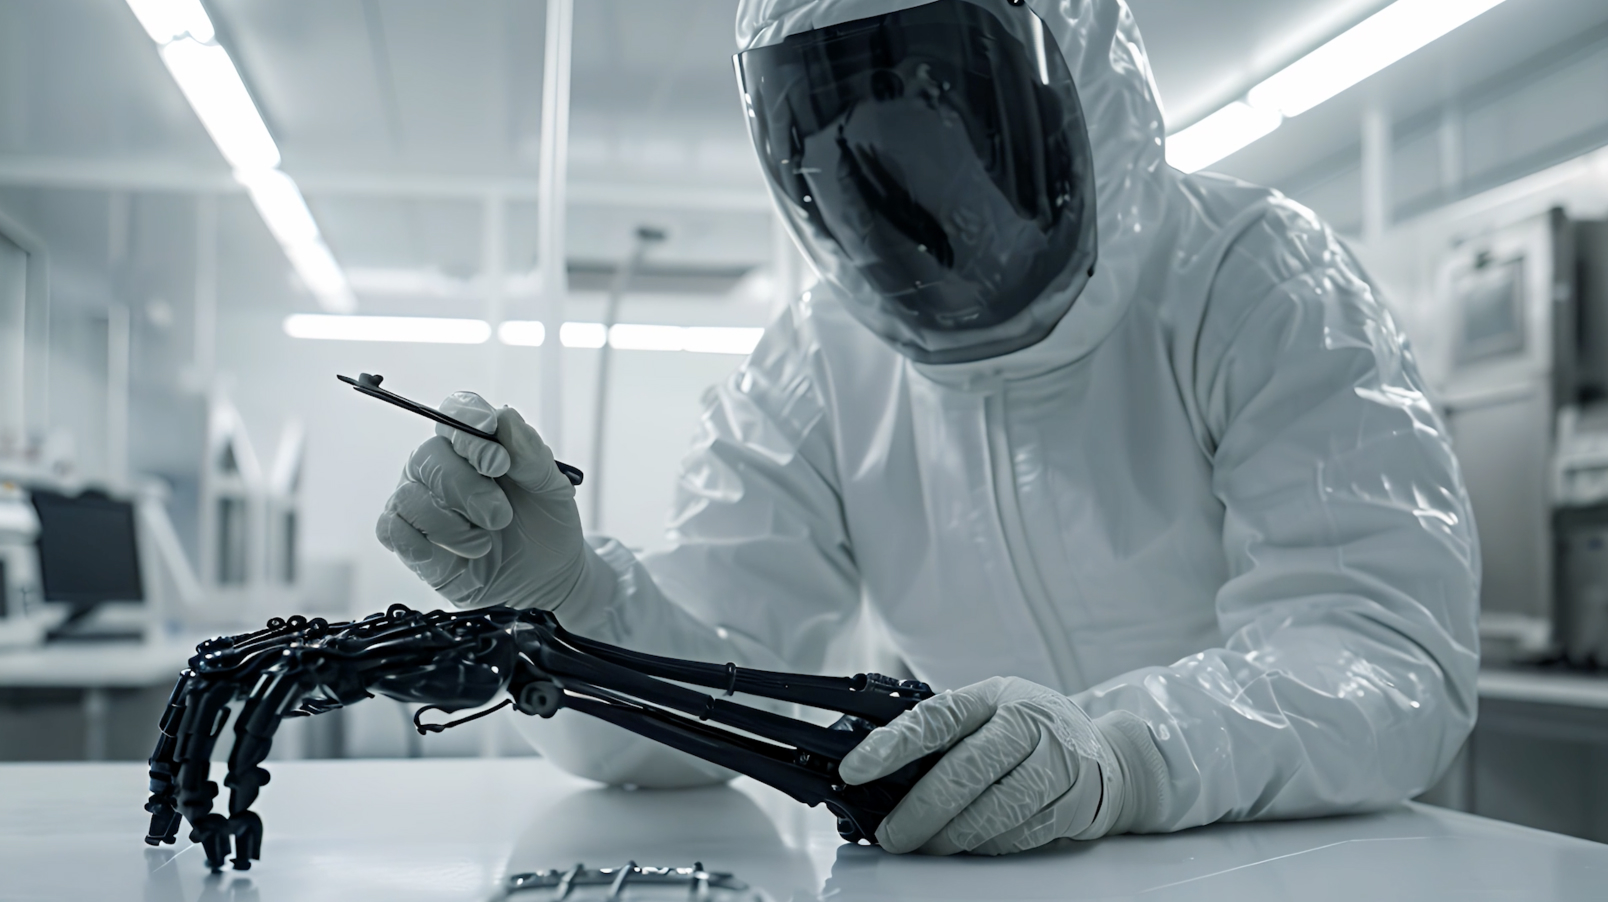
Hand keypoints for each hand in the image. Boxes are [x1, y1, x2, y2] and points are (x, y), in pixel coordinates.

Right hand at [375, 393, 594, 611]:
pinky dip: (419, 542)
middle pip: (429, 456)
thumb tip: (505, 417)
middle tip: (500, 515)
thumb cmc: (544, 522)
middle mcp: (441, 465)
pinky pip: (392, 529)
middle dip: (467, 487)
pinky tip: (454, 554)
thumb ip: (532, 454)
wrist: (545, 573)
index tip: (495, 450)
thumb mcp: (554, 488)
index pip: (456, 412)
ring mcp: (421, 500)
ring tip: (484, 543)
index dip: (468, 423)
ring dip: (451, 524)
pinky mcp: (410, 539)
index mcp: (475, 442)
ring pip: (409, 496)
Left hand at [838, 676, 1129, 855]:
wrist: (1105, 755)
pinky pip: (1019, 834)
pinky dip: (986, 845)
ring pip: (994, 810)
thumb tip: (878, 771)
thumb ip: (945, 734)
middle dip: (919, 811)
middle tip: (892, 834)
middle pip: (965, 771)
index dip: (891, 744)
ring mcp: (1056, 763)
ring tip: (926, 845)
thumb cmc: (1030, 733)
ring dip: (952, 836)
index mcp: (993, 696)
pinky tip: (968, 844)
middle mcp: (1027, 724)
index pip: (936, 718)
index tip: (855, 769)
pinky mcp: (1072, 803)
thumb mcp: (990, 712)